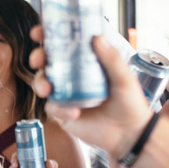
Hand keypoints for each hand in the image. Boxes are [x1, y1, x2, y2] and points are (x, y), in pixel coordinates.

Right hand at [28, 27, 154, 156]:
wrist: (129, 135)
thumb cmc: (130, 103)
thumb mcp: (124, 78)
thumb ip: (111, 59)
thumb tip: (97, 37)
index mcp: (86, 61)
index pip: (65, 44)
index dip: (49, 35)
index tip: (39, 32)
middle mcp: (73, 75)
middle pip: (48, 61)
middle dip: (38, 57)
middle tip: (38, 59)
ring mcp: (66, 94)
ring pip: (43, 83)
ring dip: (40, 82)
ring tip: (47, 88)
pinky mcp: (63, 113)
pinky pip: (52, 108)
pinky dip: (60, 109)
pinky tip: (74, 112)